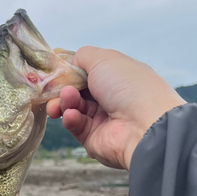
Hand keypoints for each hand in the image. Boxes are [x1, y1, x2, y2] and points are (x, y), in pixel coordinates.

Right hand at [47, 47, 185, 169]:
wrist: (143, 126)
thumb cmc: (128, 87)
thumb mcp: (104, 59)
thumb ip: (82, 57)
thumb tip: (68, 62)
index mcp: (115, 77)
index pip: (85, 73)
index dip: (68, 72)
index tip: (54, 73)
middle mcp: (108, 97)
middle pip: (75, 91)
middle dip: (62, 89)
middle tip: (53, 91)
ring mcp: (101, 119)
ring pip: (72, 108)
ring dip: (65, 102)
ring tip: (67, 100)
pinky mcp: (92, 138)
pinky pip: (75, 126)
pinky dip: (71, 119)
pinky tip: (73, 115)